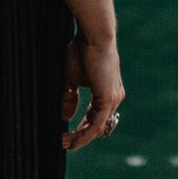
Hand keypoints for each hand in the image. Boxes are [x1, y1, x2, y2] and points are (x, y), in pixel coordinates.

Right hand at [61, 32, 123, 150]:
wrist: (94, 35)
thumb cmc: (82, 50)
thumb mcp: (71, 78)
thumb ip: (69, 97)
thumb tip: (66, 117)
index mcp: (107, 90)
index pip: (95, 115)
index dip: (81, 126)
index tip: (66, 134)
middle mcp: (114, 97)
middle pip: (98, 125)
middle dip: (80, 136)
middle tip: (64, 143)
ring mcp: (113, 99)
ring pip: (97, 127)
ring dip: (80, 138)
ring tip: (65, 143)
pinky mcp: (108, 99)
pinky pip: (96, 124)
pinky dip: (84, 134)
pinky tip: (73, 139)